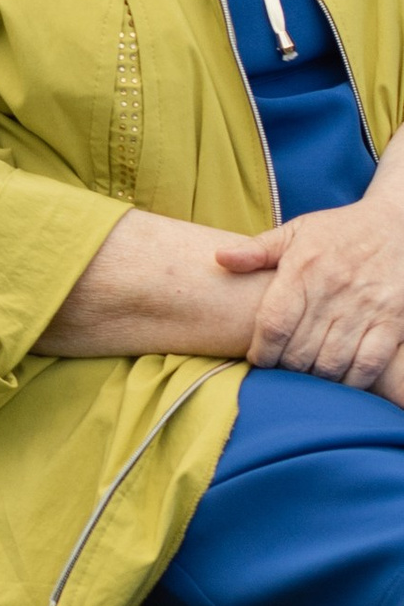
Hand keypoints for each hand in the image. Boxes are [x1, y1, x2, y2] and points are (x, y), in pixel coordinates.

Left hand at [216, 174, 403, 391]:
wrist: (399, 224)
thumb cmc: (341, 230)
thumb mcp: (298, 230)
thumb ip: (258, 249)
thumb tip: (219, 259)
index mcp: (305, 267)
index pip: (274, 324)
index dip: (260, 351)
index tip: (257, 359)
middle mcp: (334, 290)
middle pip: (300, 350)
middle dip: (284, 368)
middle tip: (280, 371)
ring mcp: (366, 308)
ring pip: (332, 363)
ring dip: (315, 378)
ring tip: (306, 375)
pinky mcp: (393, 322)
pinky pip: (368, 364)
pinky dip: (351, 380)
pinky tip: (339, 378)